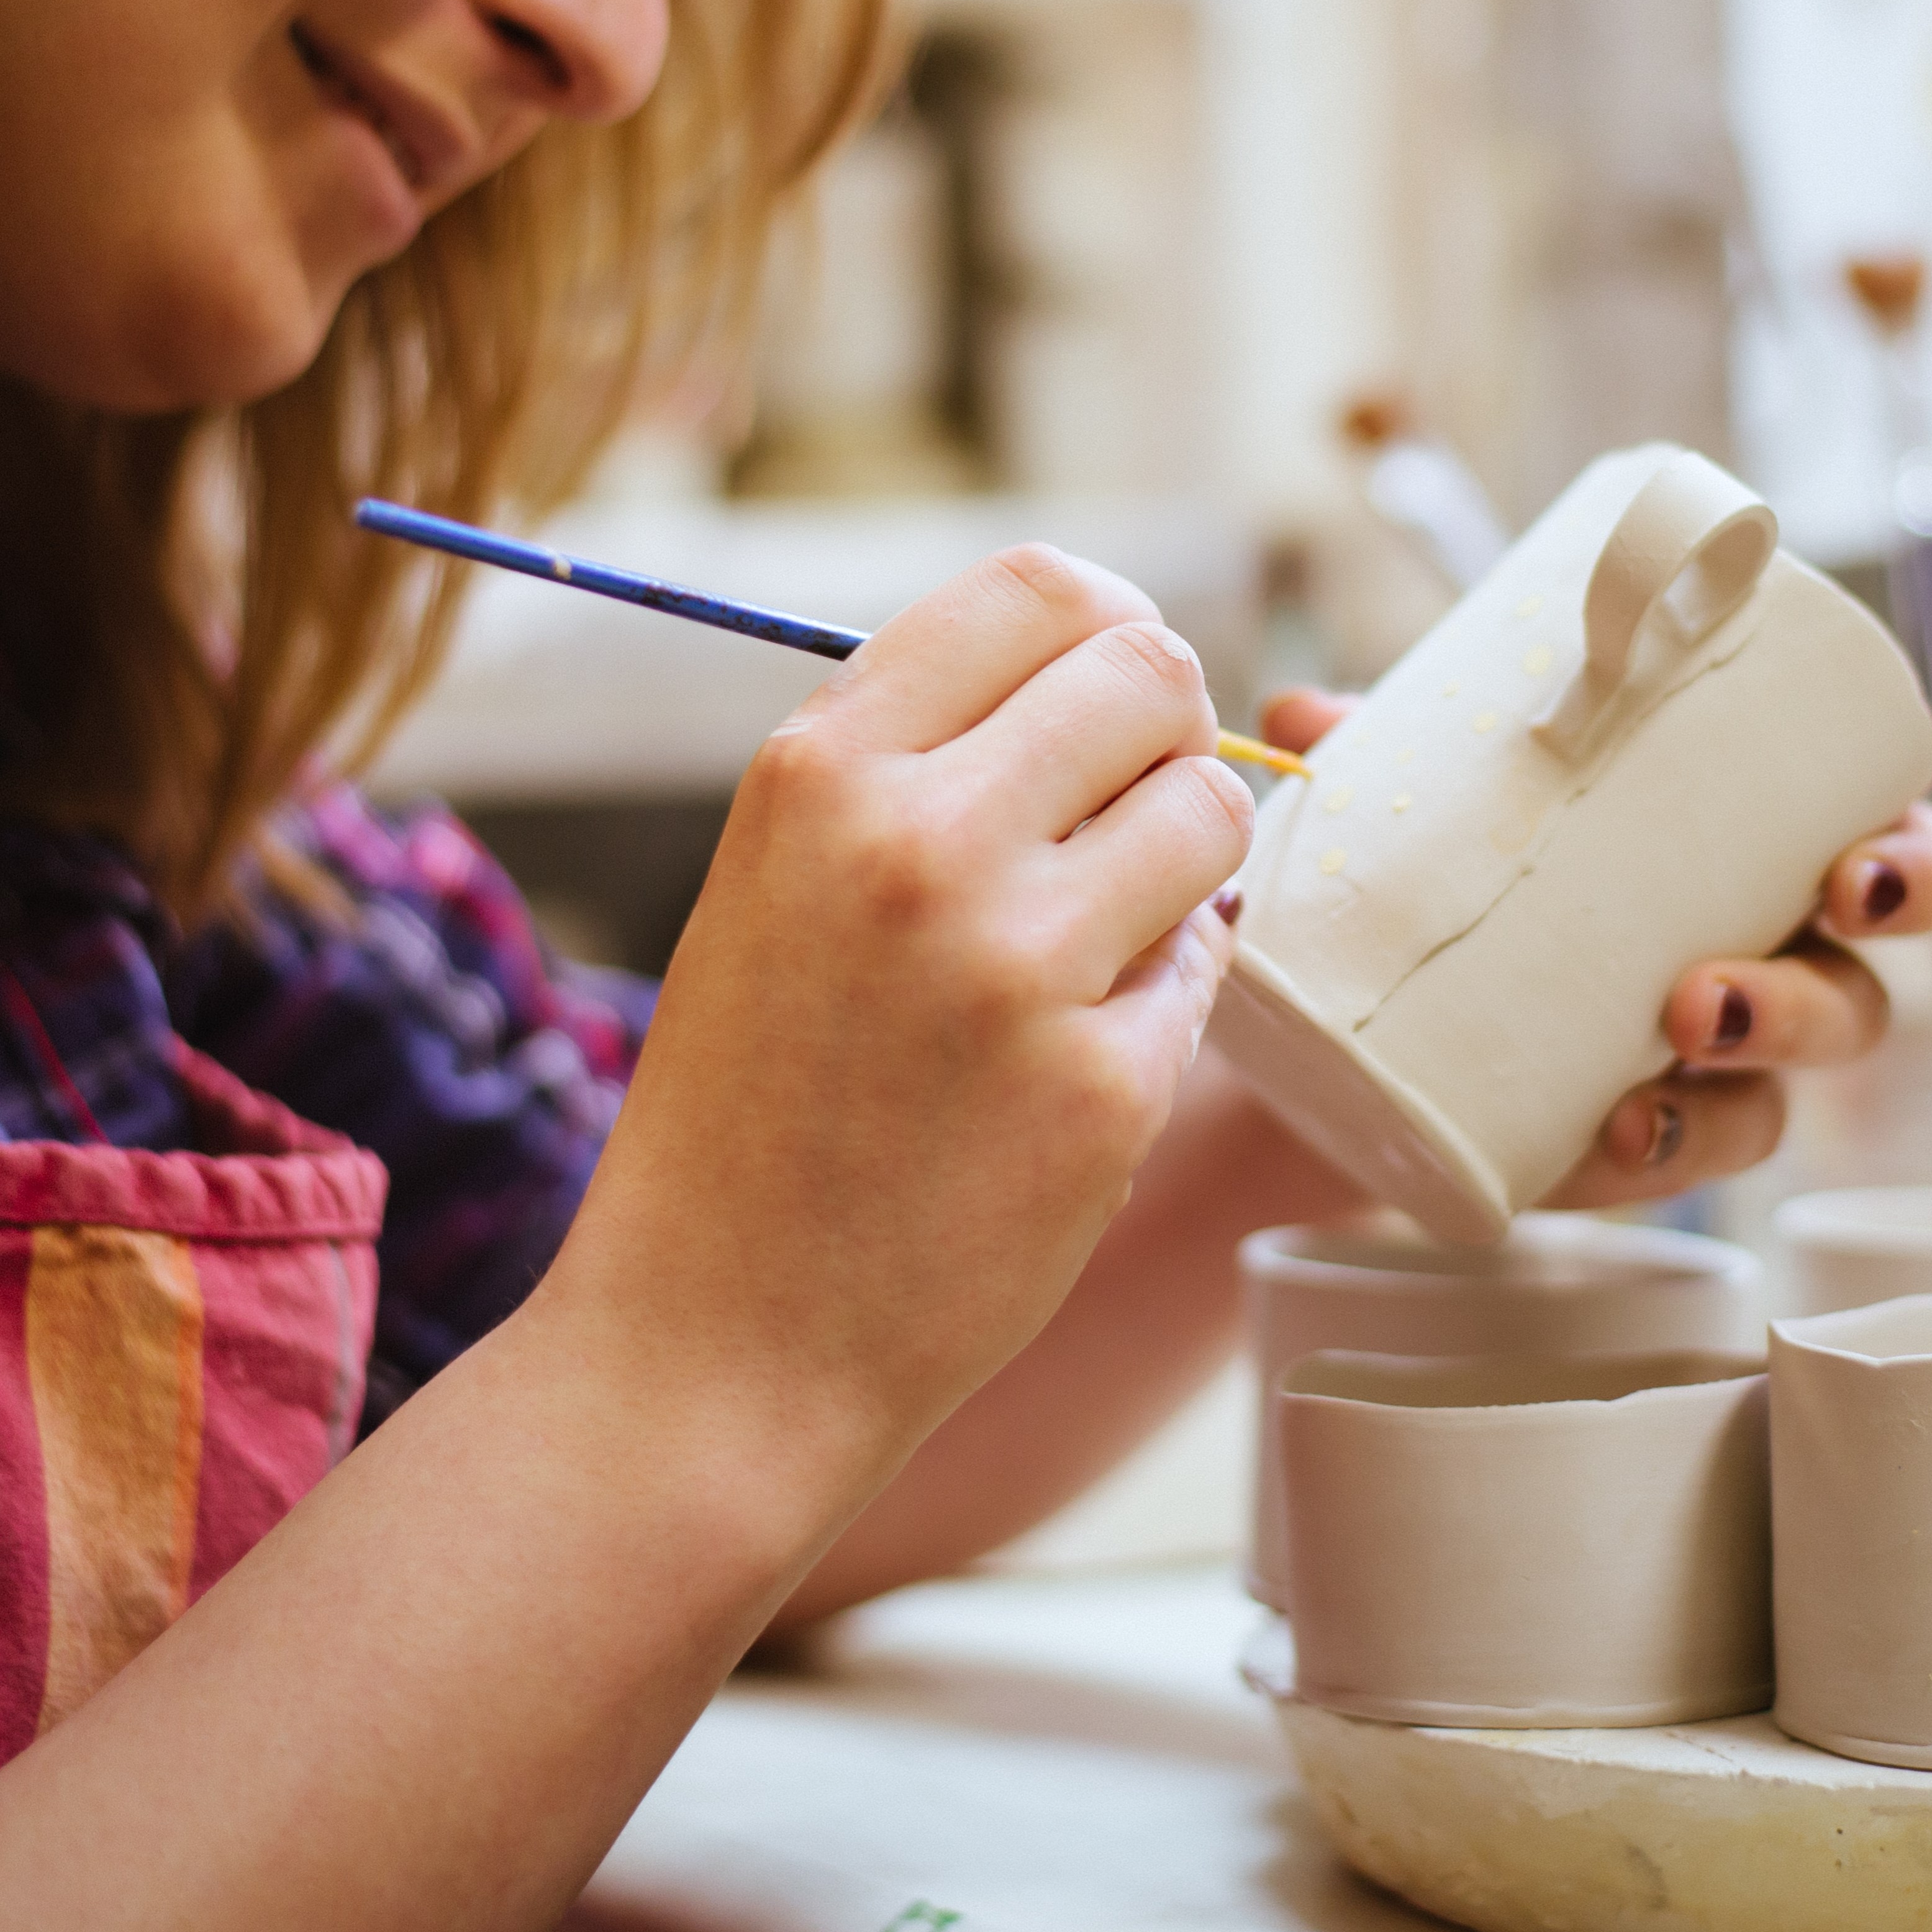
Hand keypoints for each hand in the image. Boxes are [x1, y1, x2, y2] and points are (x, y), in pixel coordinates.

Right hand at [571, 548, 1254, 1475]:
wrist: (718, 1342)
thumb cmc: (755, 1105)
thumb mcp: (779, 880)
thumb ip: (918, 762)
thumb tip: (1114, 666)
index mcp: (823, 771)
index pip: (1042, 588)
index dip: (1113, 627)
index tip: (1117, 694)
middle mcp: (918, 841)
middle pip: (1154, 674)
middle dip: (1171, 734)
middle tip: (1134, 813)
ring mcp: (1016, 964)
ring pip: (1212, 811)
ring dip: (1188, 861)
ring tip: (1104, 935)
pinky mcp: (1104, 1086)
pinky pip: (1208, 967)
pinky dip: (1166, 999)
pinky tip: (1074, 1057)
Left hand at [1254, 687, 1931, 1213]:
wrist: (1366, 1011)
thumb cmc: (1471, 863)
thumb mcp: (1451, 790)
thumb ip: (1386, 749)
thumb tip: (1303, 711)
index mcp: (1768, 862)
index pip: (1905, 861)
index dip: (1919, 869)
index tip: (1860, 864)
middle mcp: (1763, 972)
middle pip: (1858, 1002)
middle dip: (1814, 999)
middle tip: (1721, 987)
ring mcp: (1699, 1078)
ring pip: (1775, 1098)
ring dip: (1735, 1075)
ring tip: (1673, 1033)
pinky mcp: (1626, 1147)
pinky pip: (1675, 1163)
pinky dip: (1653, 1148)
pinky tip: (1612, 1136)